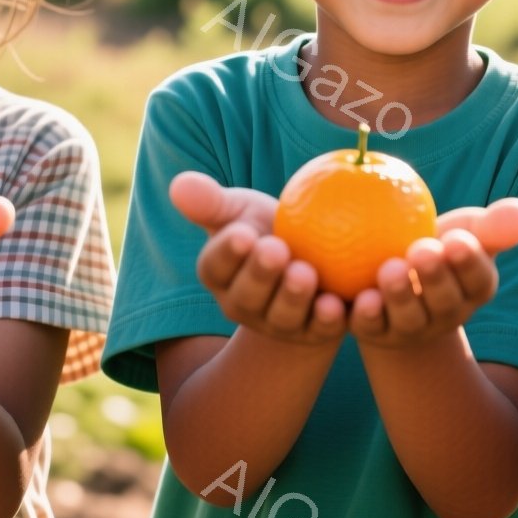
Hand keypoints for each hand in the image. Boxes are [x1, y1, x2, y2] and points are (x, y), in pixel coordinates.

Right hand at [171, 171, 346, 345]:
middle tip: (275, 249)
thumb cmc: (268, 227)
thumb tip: (179, 184)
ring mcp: (279, 324)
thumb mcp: (241, 210)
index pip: (216, 266)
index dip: (228, 252)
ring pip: (284, 316)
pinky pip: (321, 329)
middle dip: (259, 275)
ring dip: (294, 298)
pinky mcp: (315, 333)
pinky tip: (338, 303)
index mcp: (220, 276)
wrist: (312, 259)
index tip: (243, 233)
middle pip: (248, 296)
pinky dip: (328, 319)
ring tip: (306, 273)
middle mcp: (244, 306)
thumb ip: (212, 201)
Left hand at [348, 199, 517, 348]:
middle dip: (436, 278)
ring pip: (407, 319)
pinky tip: (355, 297)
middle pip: (445, 303)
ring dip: (400, 296)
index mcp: (473, 291)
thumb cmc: (437, 244)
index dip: (470, 263)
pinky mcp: (374, 332)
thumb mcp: (465, 231)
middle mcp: (445, 315)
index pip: (478, 281)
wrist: (393, 278)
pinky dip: (362, 314)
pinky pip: (368, 327)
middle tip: (422, 250)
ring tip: (390, 268)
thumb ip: (492, 225)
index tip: (457, 240)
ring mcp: (409, 329)